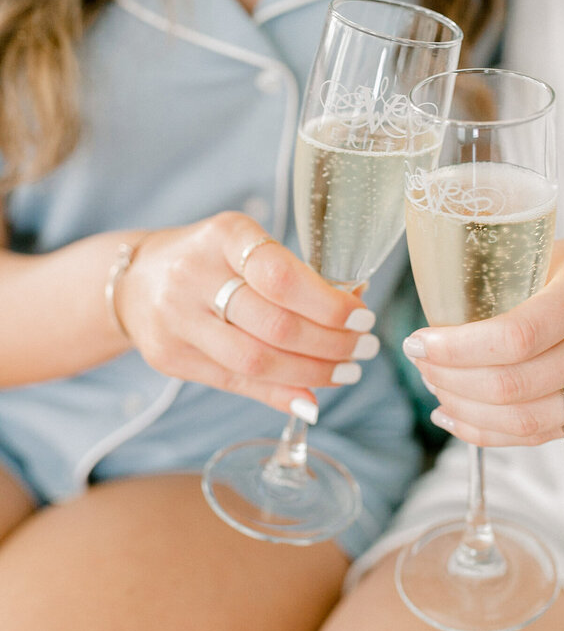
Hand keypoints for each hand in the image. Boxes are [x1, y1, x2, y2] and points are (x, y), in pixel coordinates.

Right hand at [116, 211, 377, 416]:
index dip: (328, 304)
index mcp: (223, 236)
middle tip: (363, 348)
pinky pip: (234, 382)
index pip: (282, 276)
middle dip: (331, 343)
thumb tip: (354, 309)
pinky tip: (309, 394)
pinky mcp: (169, 357)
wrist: (133, 279)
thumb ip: (294, 276)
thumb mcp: (245, 247)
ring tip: (346, 371)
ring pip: (256, 360)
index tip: (362, 316)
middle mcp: (194, 275)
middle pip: (275, 324)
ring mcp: (177, 319)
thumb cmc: (209, 260)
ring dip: (311, 372)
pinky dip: (278, 393)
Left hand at [403, 225, 563, 445]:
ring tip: (434, 388)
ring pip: (526, 421)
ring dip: (466, 411)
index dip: (456, 348)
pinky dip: (494, 431)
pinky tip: (462, 416)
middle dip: (451, 379)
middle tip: (419, 361)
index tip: (418, 340)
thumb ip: (519, 275)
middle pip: (514, 385)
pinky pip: (547, 432)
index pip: (515, 336)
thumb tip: (445, 304)